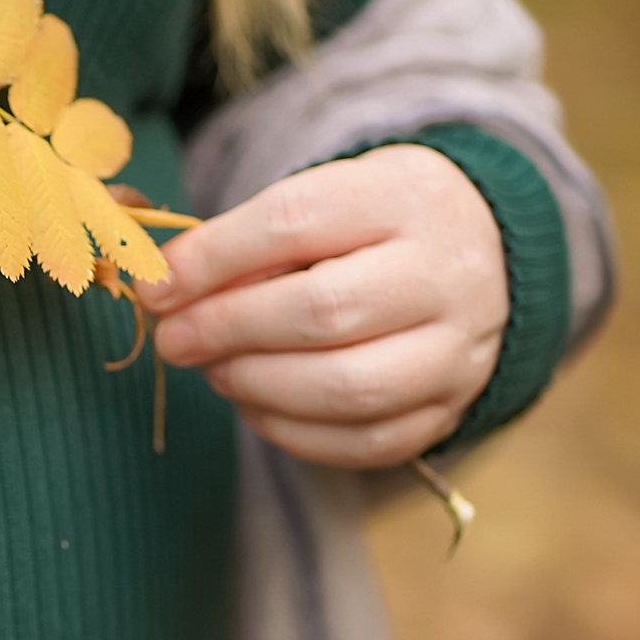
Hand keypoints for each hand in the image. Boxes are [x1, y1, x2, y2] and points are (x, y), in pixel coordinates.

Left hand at [137, 145, 508, 468]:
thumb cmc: (373, 227)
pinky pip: (365, 441)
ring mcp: (457, 349)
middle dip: (227, 331)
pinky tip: (256, 405)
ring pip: (347, 387)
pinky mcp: (452, 408)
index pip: (295, 223)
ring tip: (215, 371)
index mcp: (405, 198)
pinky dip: (292, 431)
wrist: (483, 257)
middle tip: (174, 340)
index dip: (212, 260)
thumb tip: (165, 290)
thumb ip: (247, 240)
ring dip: (257, 386)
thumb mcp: (324, 200)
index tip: (156, 287)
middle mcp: (445, 274)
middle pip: (323, 311)